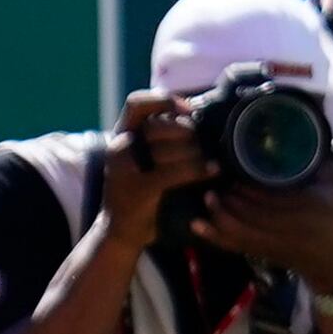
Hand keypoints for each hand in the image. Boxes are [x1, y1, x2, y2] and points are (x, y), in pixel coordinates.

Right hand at [100, 92, 209, 239]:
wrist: (120, 232)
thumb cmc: (141, 191)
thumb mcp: (142, 158)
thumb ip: (158, 136)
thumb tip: (193, 113)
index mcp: (121, 135)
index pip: (137, 103)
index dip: (165, 100)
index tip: (188, 111)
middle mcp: (119, 148)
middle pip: (160, 125)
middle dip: (188, 132)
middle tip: (205, 143)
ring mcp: (125, 169)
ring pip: (169, 148)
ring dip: (197, 152)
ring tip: (212, 160)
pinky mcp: (139, 190)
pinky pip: (174, 172)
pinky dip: (198, 169)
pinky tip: (213, 170)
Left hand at [188, 163, 332, 293]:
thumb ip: (318, 162)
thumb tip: (300, 131)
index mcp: (309, 208)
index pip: (272, 197)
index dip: (249, 186)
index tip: (233, 169)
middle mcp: (289, 228)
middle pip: (249, 213)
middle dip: (228, 197)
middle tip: (212, 178)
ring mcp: (274, 244)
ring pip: (238, 230)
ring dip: (219, 213)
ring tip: (208, 196)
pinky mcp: (264, 254)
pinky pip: (235, 246)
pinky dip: (214, 235)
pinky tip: (197, 223)